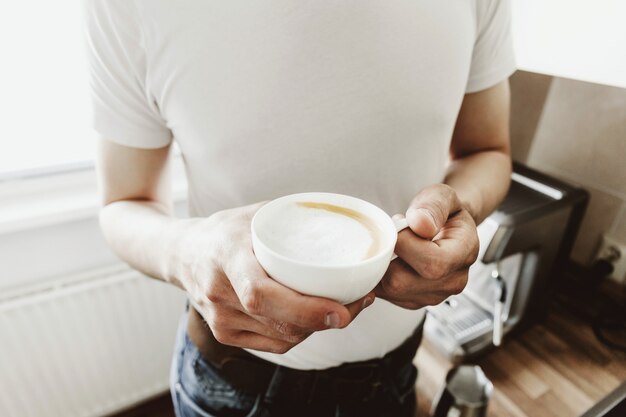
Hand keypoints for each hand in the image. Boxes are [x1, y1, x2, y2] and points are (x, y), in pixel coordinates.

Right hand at [169, 202, 373, 353]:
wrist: (183, 254)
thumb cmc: (226, 230)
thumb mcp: (255, 214)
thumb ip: (292, 220)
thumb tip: (344, 218)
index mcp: (226, 258)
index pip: (261, 294)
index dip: (303, 308)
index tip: (341, 310)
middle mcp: (219, 295)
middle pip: (278, 322)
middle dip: (325, 319)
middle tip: (360, 302)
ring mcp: (220, 320)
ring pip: (283, 338)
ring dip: (319, 327)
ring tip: (348, 305)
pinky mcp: (226, 335)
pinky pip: (275, 344)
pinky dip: (301, 333)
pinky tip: (318, 317)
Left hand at [375, 184, 478, 308]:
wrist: (448, 228)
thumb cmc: (444, 212)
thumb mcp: (443, 196)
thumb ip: (433, 205)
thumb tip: (421, 224)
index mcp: (464, 254)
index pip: (429, 262)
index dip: (404, 243)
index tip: (400, 225)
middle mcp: (452, 281)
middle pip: (402, 282)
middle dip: (386, 256)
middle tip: (392, 235)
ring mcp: (433, 295)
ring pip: (389, 290)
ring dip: (381, 266)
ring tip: (394, 246)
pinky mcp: (414, 301)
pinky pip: (384, 294)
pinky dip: (379, 276)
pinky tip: (389, 258)